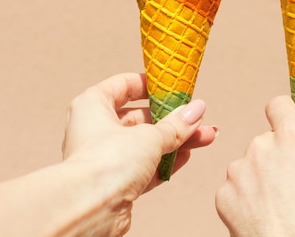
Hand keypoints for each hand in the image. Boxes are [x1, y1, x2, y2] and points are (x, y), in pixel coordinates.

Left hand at [61, 73, 216, 232]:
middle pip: (140, 117)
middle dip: (173, 119)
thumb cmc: (107, 161)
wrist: (89, 209)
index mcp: (93, 106)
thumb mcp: (150, 135)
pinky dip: (165, 162)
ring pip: (146, 144)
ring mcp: (106, 157)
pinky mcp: (115, 182)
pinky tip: (187, 156)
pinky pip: (145, 167)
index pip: (123, 85)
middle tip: (197, 117)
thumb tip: (197, 109)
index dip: (150, 84)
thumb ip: (176, 124)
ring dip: (176, 140)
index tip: (173, 86)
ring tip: (205, 137)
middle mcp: (95, 130)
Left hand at [215, 96, 294, 236]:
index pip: (279, 105)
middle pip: (266, 140)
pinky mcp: (223, 196)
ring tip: (281, 208)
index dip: (287, 116)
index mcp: (293, 136)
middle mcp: (261, 146)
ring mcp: (239, 171)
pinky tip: (265, 218)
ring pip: (250, 165)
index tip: (293, 130)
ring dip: (260, 177)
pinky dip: (246, 199)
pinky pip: (236, 188)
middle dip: (278, 155)